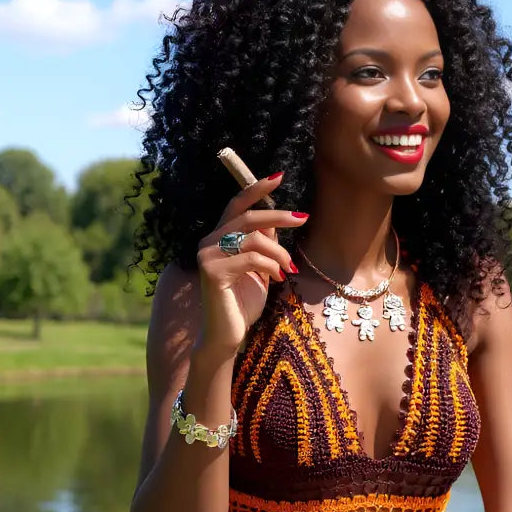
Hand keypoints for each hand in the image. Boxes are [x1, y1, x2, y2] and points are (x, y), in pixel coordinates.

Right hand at [195, 172, 306, 355]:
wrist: (228, 334)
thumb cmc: (244, 302)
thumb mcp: (260, 267)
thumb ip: (264, 243)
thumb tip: (279, 219)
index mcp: (219, 237)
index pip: (236, 204)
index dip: (256, 189)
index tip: (279, 177)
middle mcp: (209, 242)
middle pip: (248, 217)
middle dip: (279, 216)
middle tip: (303, 218)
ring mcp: (207, 256)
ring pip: (253, 239)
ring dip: (278, 253)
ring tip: (288, 269)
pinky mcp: (212, 272)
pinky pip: (251, 259)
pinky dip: (271, 267)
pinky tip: (277, 279)